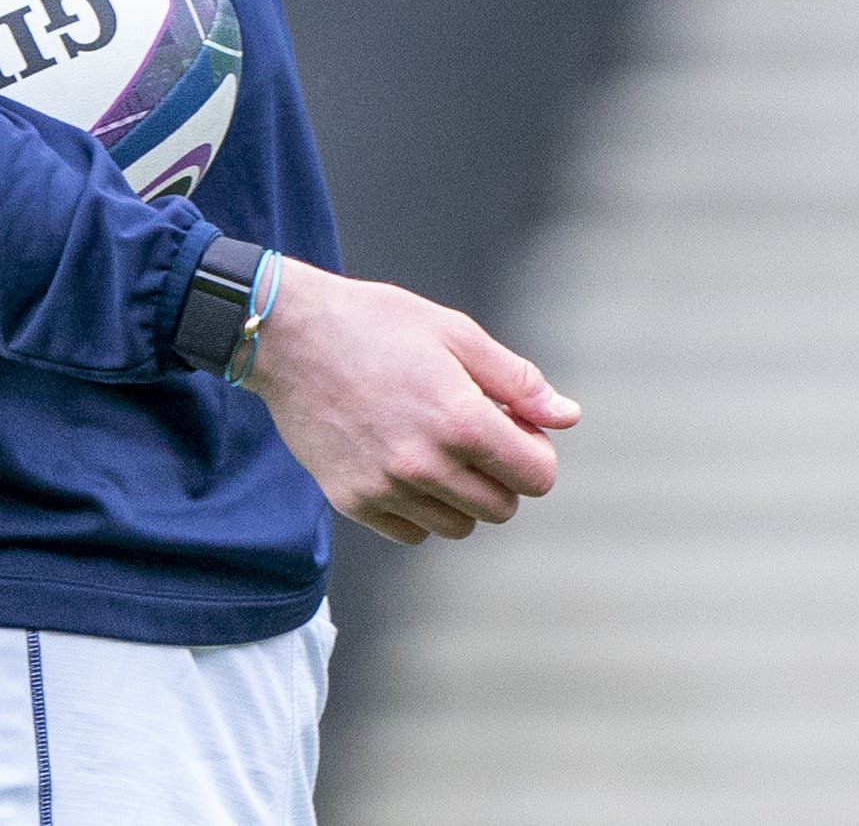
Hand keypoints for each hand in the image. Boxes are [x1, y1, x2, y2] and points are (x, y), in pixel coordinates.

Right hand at [242, 259, 581, 545]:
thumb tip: (567, 417)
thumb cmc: (377, 325)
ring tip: (442, 448)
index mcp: (460, 421)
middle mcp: (424, 465)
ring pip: (458, 526)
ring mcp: (385, 489)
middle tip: (481, 436)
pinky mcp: (352, 502)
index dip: (537, 452)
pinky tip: (409, 465)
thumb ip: (518, 382)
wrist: (291, 337)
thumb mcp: (458, 335)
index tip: (517, 428)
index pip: (535, 477)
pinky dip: (422, 509)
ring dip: (464, 496)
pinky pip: (411, 533)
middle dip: (504, 476)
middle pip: (501, 508)